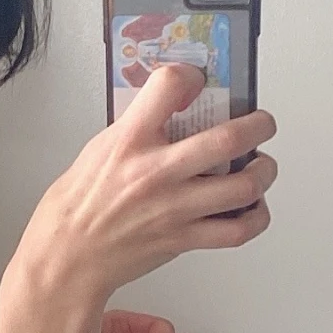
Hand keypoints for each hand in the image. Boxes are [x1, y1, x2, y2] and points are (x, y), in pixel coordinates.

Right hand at [21, 63, 277, 305]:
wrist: (68, 257)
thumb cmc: (78, 205)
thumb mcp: (99, 149)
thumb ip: (137, 129)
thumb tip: (171, 113)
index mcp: (129, 142)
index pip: (168, 86)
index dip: (191, 75)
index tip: (197, 79)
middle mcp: (156, 172)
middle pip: (227, 140)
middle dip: (258, 125)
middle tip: (262, 123)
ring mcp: (174, 208)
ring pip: (243, 187)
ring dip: (264, 171)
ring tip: (262, 165)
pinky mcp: (183, 239)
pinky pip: (237, 231)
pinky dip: (256, 217)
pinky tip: (253, 207)